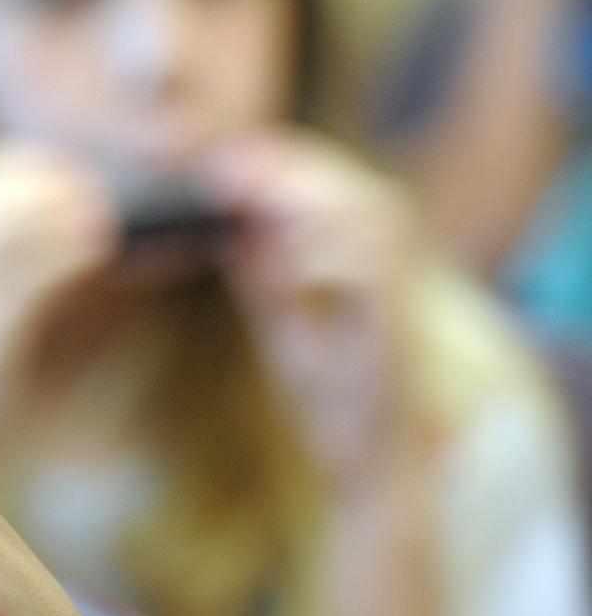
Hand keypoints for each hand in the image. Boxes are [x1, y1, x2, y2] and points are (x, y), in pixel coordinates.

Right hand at [0, 141, 118, 442]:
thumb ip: (8, 268)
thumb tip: (88, 213)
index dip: (20, 166)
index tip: (72, 170)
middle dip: (42, 185)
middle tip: (95, 192)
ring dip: (54, 213)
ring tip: (102, 219)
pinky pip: (18, 279)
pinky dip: (61, 253)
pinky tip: (97, 250)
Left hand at [204, 131, 424, 491]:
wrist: (369, 454)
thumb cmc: (329, 383)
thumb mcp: (280, 311)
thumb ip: (259, 263)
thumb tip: (224, 214)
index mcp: (360, 249)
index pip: (326, 179)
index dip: (275, 162)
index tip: (217, 161)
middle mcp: (387, 258)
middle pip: (345, 182)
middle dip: (283, 169)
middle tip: (220, 171)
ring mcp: (398, 289)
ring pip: (365, 213)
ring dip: (304, 202)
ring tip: (245, 203)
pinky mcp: (398, 323)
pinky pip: (371, 271)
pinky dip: (322, 261)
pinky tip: (281, 267)